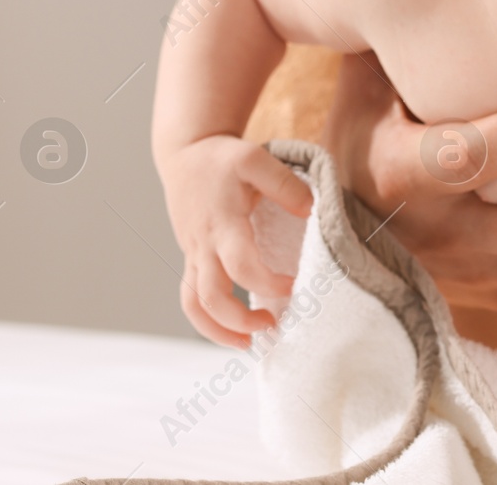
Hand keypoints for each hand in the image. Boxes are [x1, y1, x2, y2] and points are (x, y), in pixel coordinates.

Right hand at [158, 134, 313, 346]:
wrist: (185, 154)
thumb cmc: (223, 158)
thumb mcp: (256, 159)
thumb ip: (285, 185)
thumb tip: (312, 211)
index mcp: (223, 223)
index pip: (241, 265)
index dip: (268, 282)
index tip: (295, 285)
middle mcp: (204, 244)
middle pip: (210, 296)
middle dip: (239, 320)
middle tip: (272, 325)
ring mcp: (194, 253)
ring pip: (193, 304)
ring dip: (216, 330)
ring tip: (247, 343)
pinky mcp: (191, 257)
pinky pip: (191, 296)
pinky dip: (207, 319)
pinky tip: (232, 328)